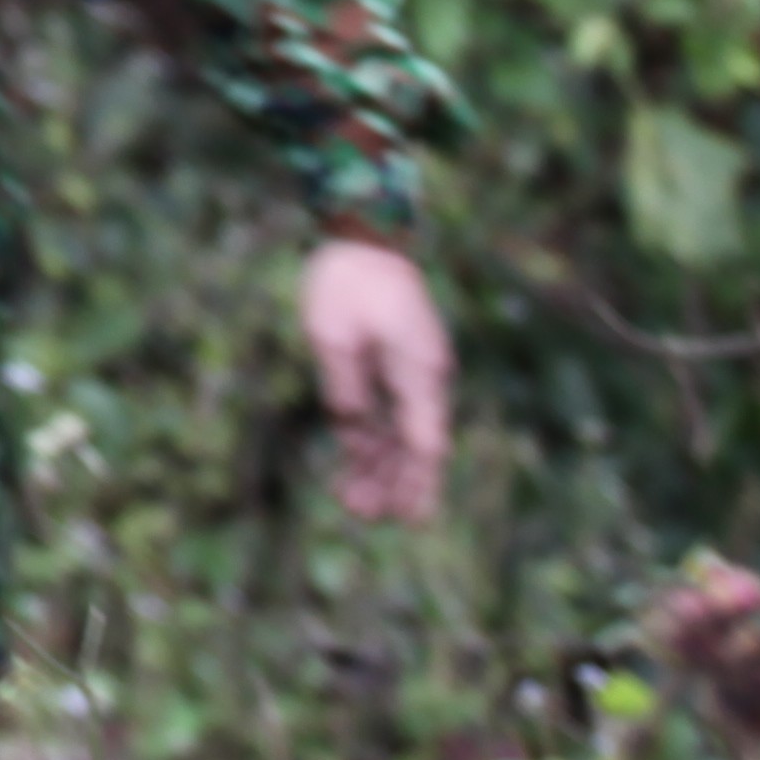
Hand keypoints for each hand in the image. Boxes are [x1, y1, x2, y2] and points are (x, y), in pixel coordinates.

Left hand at [304, 233, 453, 522]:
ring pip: (395, 438)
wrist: (363, 240)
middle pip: (415, 447)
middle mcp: (420, 381)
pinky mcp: (383, 373)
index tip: (413, 518)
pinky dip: (366, 448)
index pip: (424, 440)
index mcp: (418, 372)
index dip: (419, 483)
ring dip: (378, 472)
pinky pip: (377, 419)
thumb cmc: (350, 282)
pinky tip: (351, 476)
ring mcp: (404, 378)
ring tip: (354, 507)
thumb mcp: (335, 334)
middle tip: (372, 519)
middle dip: (397, 486)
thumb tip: (349, 427)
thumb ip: (345, 384)